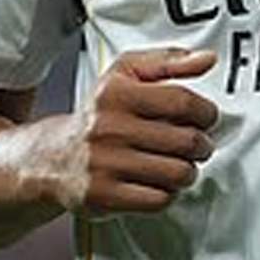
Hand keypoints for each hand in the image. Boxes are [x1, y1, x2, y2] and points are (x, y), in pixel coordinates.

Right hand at [32, 48, 218, 214]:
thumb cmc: (98, 115)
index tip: (206, 118)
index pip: (182, 102)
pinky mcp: (105, 196)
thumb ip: (168, 62)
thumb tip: (207, 59)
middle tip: (196, 145)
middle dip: (201, 145)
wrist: (51, 158)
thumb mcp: (126, 74)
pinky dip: (167, 193)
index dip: (206, 113)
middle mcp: (108, 128)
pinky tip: (158, 182)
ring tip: (178, 164)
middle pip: (186, 141)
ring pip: (178, 173)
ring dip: (187, 171)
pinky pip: (160, 199)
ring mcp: (105, 164)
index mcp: (116, 93)